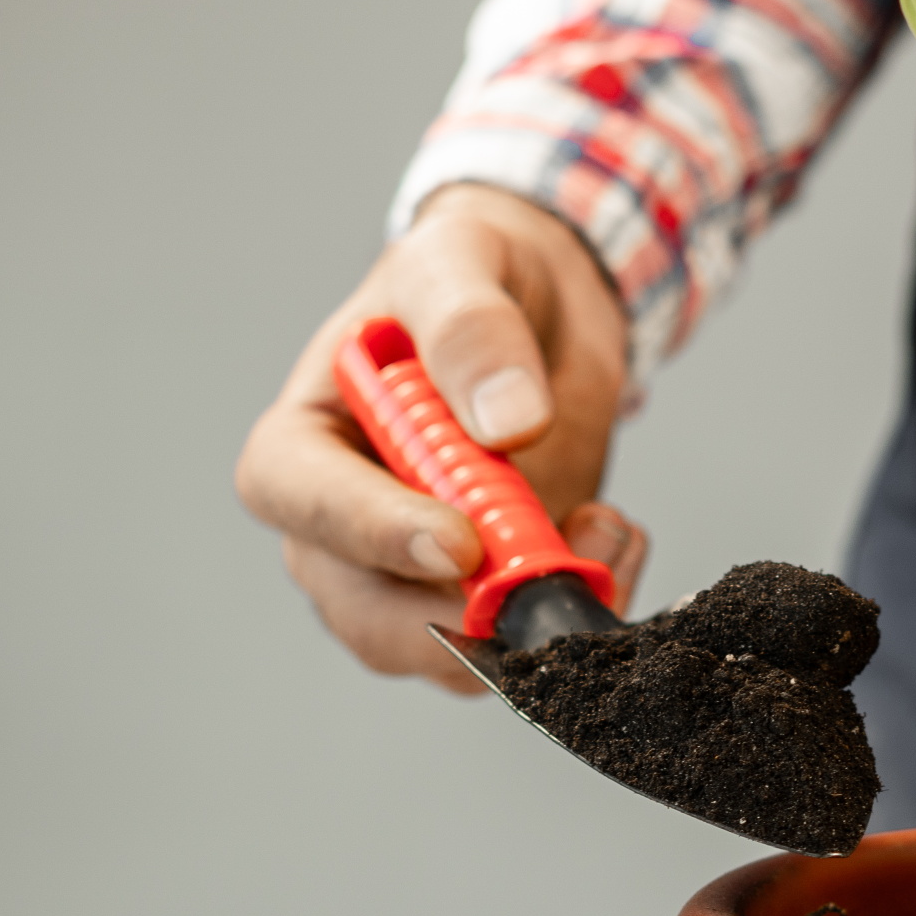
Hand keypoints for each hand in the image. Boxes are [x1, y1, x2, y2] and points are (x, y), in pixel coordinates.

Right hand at [235, 183, 645, 690]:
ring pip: (454, 654)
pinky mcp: (486, 602)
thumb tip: (508, 423)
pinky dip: (580, 612)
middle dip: (468, 614)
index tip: (459, 540)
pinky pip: (523, 647)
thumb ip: (473, 329)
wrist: (541, 311)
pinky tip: (612, 542)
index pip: (305, 506)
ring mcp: (413, 582)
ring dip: (539, 617)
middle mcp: (343, 532)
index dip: (376, 534)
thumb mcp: (463, 261)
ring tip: (604, 531)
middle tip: (558, 565)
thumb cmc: (473, 279)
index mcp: (302, 444)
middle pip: (372, 619)